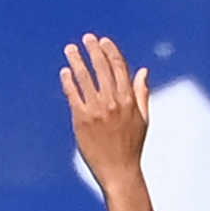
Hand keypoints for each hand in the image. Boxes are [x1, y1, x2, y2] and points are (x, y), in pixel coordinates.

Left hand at [60, 34, 150, 188]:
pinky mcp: (82, 120)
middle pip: (102, 68)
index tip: (103, 41)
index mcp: (129, 100)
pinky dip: (69, 81)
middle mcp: (113, 102)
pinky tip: (65, 72)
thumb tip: (143, 71)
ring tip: (70, 49)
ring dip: (77, 60)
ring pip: (85, 77)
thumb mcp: (143, 119)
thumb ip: (141, 93)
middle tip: (87, 39)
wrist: (119, 171)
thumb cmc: (131, 146)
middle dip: (94, 50)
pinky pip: (73, 94)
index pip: (119, 68)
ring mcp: (96, 110)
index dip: (111, 51)